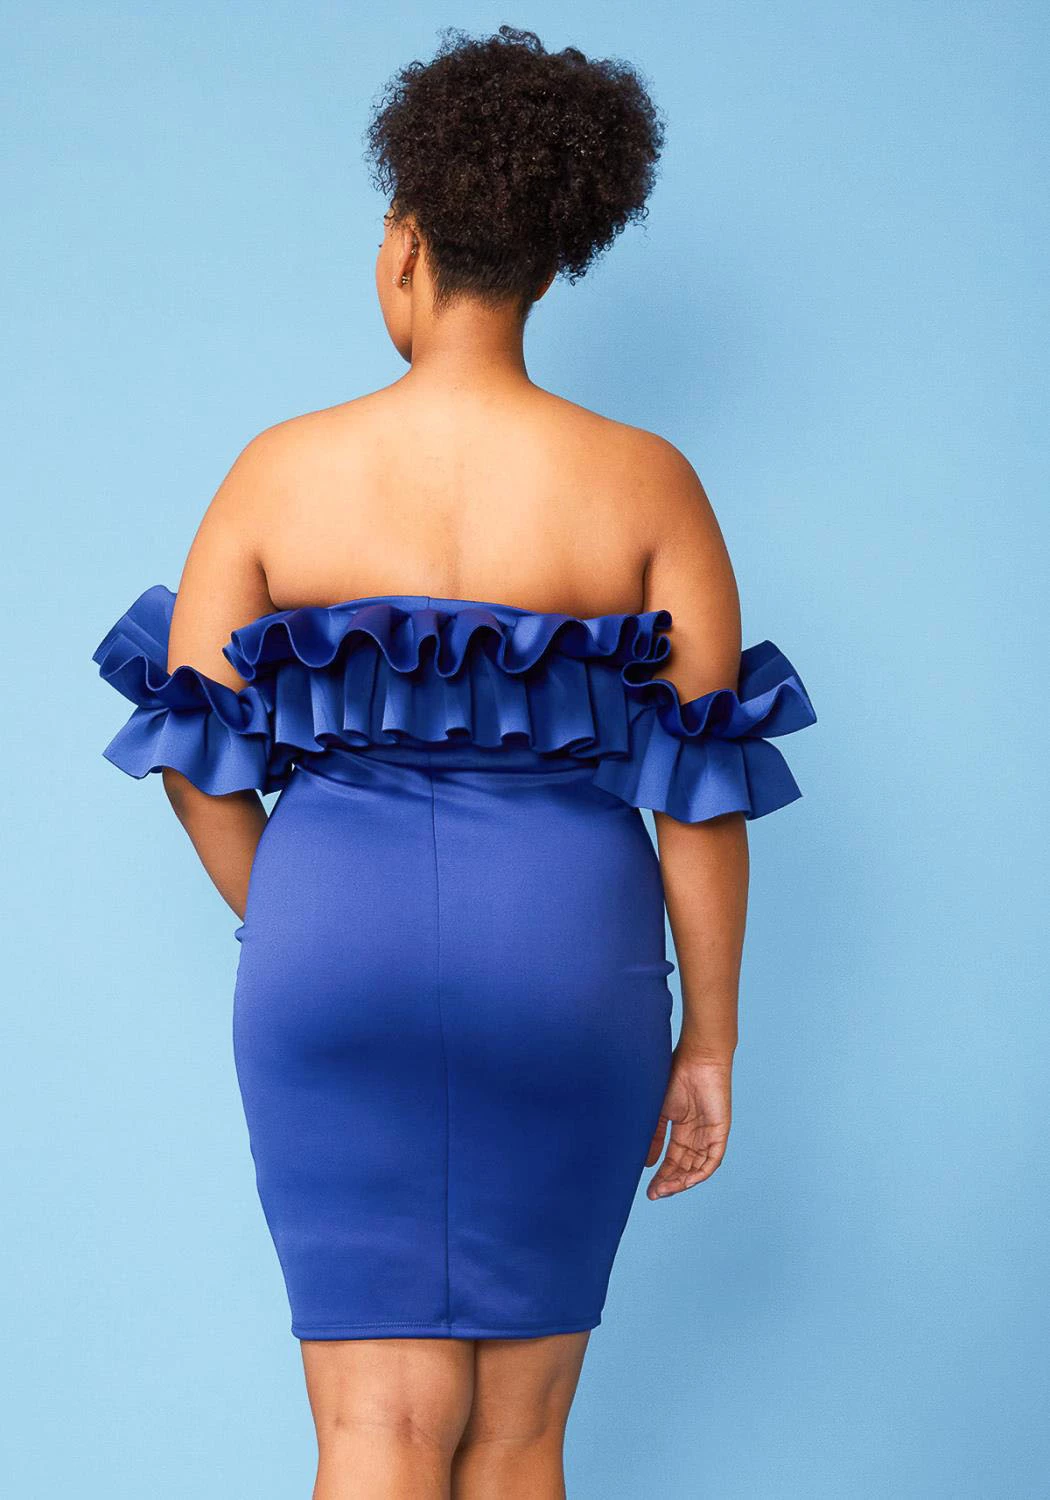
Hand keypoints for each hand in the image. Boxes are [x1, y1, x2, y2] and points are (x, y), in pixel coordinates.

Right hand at [645, 1049, 731, 1198]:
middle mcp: (697, 1135)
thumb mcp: (659, 1111)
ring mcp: (709, 1134)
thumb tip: (647, 1163)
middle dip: (669, 1182)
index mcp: (683, 1128)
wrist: (697, 1057)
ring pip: (698, 1167)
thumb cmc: (676, 1075)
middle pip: (684, 1167)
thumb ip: (654, 1136)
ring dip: (682, 1181)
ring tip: (665, 1189)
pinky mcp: (720, 1131)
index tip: (648, 1190)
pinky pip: (712, 1160)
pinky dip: (700, 1172)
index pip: (673, 1159)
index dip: (662, 1175)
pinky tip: (685, 1181)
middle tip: (654, 1194)